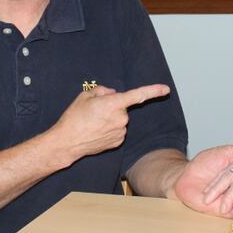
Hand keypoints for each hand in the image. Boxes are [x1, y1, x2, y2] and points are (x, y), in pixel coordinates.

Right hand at [53, 84, 169, 162]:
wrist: (67, 142)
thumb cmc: (74, 117)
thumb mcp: (85, 95)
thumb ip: (103, 91)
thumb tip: (113, 94)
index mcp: (113, 104)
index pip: (138, 95)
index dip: (153, 91)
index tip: (165, 89)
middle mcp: (121, 118)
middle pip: (122, 107)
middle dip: (113, 106)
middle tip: (94, 110)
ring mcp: (121, 132)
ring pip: (120, 119)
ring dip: (110, 118)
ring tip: (93, 123)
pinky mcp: (118, 141)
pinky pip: (118, 130)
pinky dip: (110, 129)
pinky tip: (96, 131)